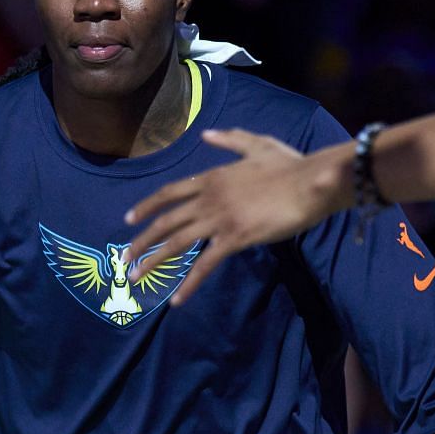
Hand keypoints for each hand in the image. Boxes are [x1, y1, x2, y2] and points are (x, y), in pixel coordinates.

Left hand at [123, 130, 347, 303]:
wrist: (310, 181)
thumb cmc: (290, 164)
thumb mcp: (257, 144)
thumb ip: (230, 140)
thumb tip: (206, 134)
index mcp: (211, 177)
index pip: (169, 192)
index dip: (147, 206)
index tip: (129, 219)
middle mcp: (208, 198)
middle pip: (165, 221)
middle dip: (141, 241)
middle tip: (124, 258)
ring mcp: (219, 218)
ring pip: (176, 243)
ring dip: (153, 261)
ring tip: (135, 277)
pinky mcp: (235, 238)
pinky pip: (206, 265)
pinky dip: (189, 284)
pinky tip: (177, 300)